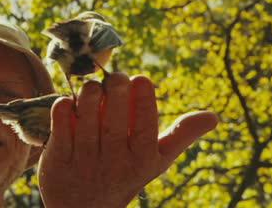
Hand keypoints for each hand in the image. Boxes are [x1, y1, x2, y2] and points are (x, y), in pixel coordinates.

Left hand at [37, 73, 217, 207]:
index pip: (145, 128)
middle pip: (113, 125)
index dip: (143, 101)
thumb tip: (213, 117)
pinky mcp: (59, 162)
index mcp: (141, 160)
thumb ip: (180, 136)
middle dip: (114, 93)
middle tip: (115, 76)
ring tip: (92, 85)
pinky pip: (59, 133)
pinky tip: (66, 101)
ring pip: (86, 126)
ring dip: (88, 99)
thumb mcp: (155, 160)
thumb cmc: (125, 174)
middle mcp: (113, 164)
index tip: (141, 79)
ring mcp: (84, 164)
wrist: (85, 207)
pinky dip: (62, 113)